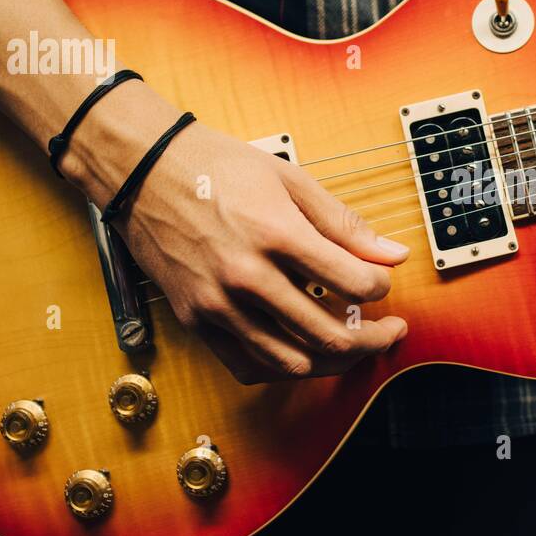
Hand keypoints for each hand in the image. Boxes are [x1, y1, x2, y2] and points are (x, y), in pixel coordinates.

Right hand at [67, 97, 408, 383]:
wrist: (143, 171)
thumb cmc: (216, 168)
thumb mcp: (289, 180)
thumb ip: (343, 224)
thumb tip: (393, 254)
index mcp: (276, 234)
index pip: (352, 282)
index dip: (380, 288)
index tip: (383, 283)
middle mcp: (247, 276)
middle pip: (329, 334)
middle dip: (372, 337)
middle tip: (388, 329)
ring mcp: (219, 304)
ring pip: (293, 361)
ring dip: (334, 360)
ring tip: (353, 344)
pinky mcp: (197, 320)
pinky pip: (249, 366)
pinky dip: (285, 367)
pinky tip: (305, 354)